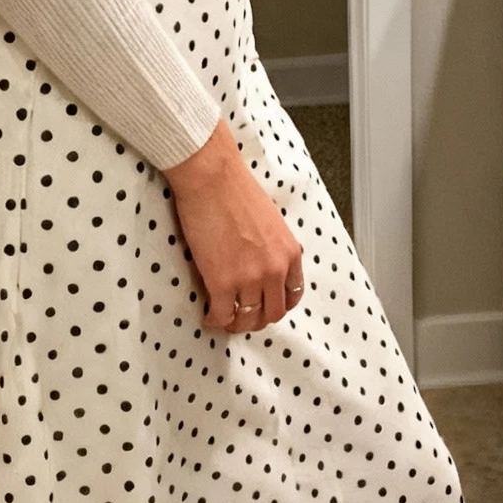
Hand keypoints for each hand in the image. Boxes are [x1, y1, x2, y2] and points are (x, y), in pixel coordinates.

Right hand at [162, 119, 304, 331]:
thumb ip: (273, 246)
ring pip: (248, 319)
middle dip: (257, 320)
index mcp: (290, 253)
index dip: (278, 305)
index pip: (293, 294)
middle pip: (272, 312)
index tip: (265, 306)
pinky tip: (209, 316)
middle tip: (242, 318)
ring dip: (235, 324)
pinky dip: (215, 320)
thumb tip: (261, 260)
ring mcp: (249, 278)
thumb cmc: (235, 189)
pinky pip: (222, 315)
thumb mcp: (271, 220)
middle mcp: (275, 269)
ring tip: (224, 319)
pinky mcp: (222, 282)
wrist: (212, 178)